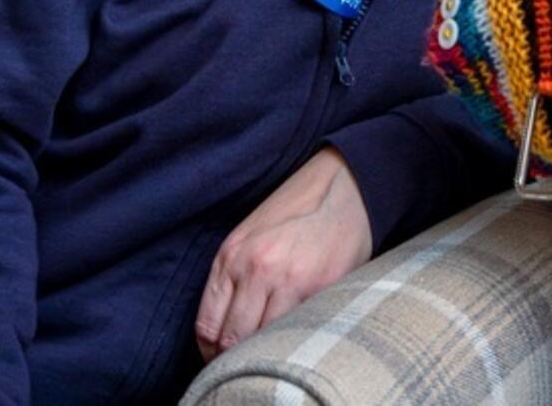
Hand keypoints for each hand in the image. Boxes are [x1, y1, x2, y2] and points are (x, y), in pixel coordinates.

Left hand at [196, 147, 372, 360]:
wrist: (344, 188)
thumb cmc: (296, 212)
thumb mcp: (250, 236)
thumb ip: (232, 278)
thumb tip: (221, 330)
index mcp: (232, 256)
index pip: (207, 326)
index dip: (211, 352)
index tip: (220, 358)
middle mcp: (256, 269)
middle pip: (233, 339)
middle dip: (235, 357)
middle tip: (245, 362)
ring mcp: (290, 280)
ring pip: (264, 340)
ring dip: (265, 351)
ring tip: (271, 350)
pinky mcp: (321, 288)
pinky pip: (297, 330)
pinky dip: (293, 340)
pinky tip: (296, 335)